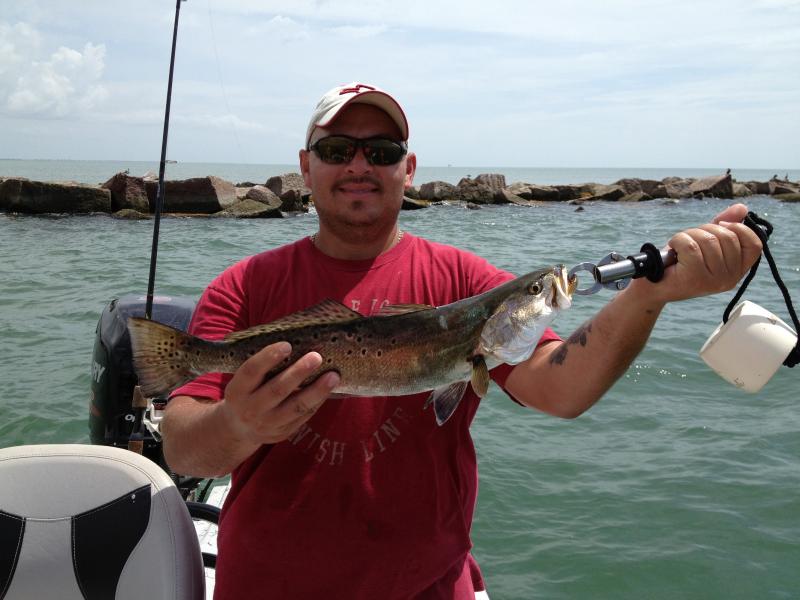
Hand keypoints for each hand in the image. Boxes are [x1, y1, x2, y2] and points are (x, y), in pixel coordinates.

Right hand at [218, 342, 339, 445]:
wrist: (239, 429)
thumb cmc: (247, 393)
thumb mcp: (243, 381)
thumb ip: (262, 367)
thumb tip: (295, 344)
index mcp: (237, 390)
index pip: (251, 371)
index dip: (268, 357)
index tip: (287, 345)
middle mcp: (250, 409)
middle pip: (277, 389)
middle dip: (298, 372)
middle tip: (316, 357)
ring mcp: (267, 424)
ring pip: (295, 407)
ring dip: (316, 391)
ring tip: (333, 376)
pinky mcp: (282, 433)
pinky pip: (303, 416)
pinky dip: (317, 401)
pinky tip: (328, 389)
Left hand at [629, 203, 762, 303]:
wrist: (653, 284)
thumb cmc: (679, 262)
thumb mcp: (704, 242)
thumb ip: (724, 226)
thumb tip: (742, 208)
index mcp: (737, 271)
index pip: (754, 245)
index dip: (739, 228)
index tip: (720, 225)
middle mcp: (730, 278)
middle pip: (728, 236)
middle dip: (705, 229)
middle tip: (690, 240)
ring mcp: (714, 280)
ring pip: (708, 239)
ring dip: (689, 235)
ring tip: (680, 247)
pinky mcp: (695, 278)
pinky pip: (690, 245)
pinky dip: (678, 240)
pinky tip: (673, 250)